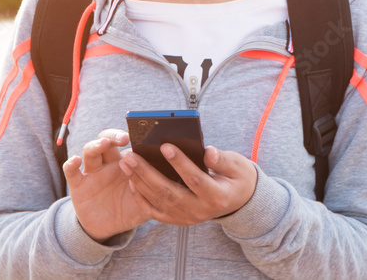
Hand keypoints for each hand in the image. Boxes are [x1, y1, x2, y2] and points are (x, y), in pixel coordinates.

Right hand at [63, 129, 149, 241]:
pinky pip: (72, 172)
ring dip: (96, 145)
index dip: (135, 137)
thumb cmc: (130, 208)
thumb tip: (178, 177)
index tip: (144, 134)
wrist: (108, 227)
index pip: (129, 143)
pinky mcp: (79, 185)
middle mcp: (109, 163)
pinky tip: (75, 161)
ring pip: (91, 151)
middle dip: (115, 134)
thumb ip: (158, 188)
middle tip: (124, 137)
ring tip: (105, 143)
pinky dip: (71, 164)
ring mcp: (93, 172)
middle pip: (108, 139)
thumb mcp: (147, 199)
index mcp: (127, 163)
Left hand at [118, 144, 256, 225]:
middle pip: (169, 192)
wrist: (239, 202)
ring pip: (159, 201)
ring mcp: (187, 218)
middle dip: (148, 172)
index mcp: (217, 196)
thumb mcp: (238, 166)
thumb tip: (208, 152)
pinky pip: (155, 211)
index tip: (165, 145)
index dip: (180, 163)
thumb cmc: (238, 178)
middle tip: (132, 155)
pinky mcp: (178, 220)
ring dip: (140, 182)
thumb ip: (223, 160)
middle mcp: (200, 210)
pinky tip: (132, 181)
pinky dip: (142, 197)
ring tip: (127, 163)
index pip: (195, 179)